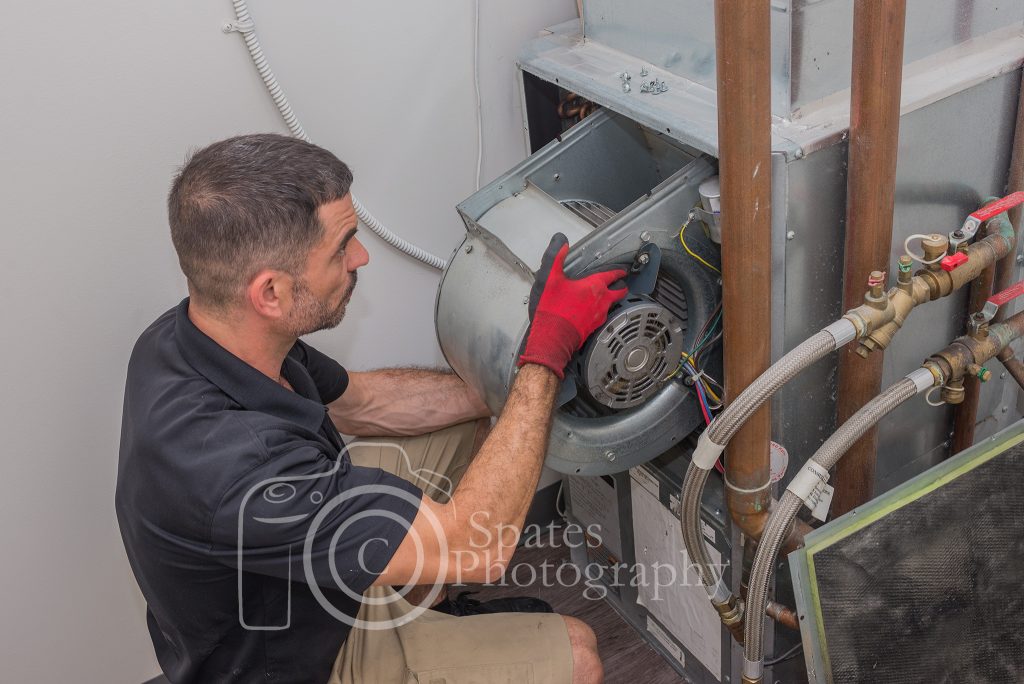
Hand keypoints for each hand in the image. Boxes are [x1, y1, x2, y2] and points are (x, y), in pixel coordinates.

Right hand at [518, 233, 627, 377]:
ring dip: (611, 300)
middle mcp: (600, 302)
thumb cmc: (551, 311)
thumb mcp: (550, 278)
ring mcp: (598, 316)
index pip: (612, 275)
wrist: (552, 338)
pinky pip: (602, 317)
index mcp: (593, 287)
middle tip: (621, 284)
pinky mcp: (593, 328)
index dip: (618, 272)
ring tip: (607, 297)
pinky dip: (601, 312)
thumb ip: (556, 257)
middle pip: (618, 292)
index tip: (622, 271)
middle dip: (620, 287)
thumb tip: (561, 242)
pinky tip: (593, 312)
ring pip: (611, 305)